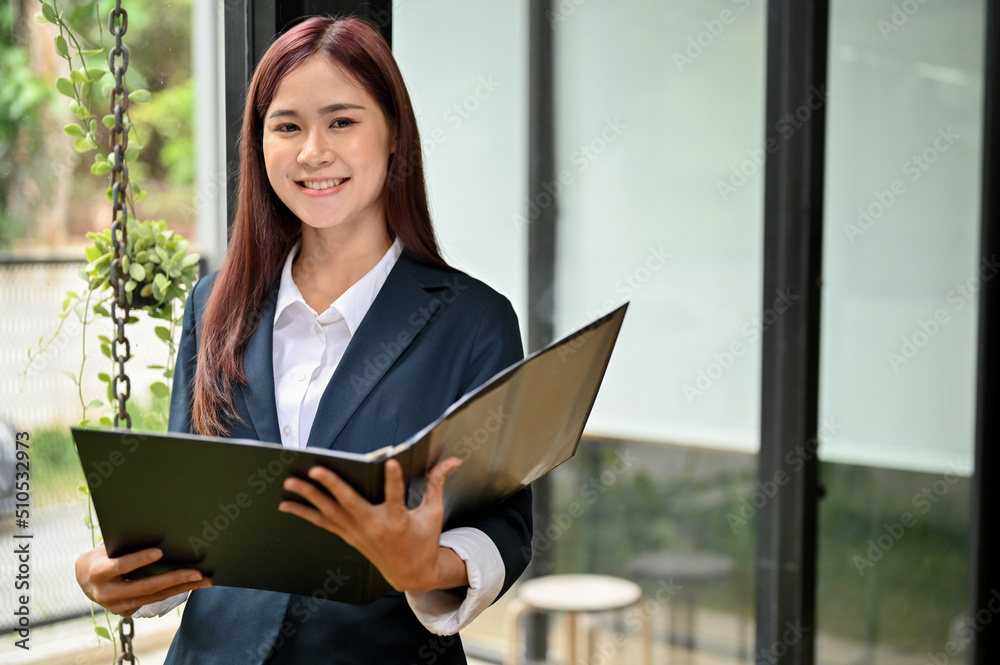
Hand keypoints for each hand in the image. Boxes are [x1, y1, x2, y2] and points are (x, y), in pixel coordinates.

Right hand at [75, 544, 211, 616]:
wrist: (84, 580)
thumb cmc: (101, 556)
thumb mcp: (106, 548)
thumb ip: (125, 546)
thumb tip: (156, 531)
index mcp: (100, 572)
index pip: (122, 565)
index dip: (140, 559)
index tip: (160, 552)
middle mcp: (107, 592)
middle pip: (145, 587)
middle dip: (174, 580)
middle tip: (197, 574)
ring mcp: (117, 606)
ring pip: (154, 597)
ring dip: (182, 589)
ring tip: (205, 581)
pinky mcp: (126, 612)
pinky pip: (154, 600)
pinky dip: (174, 592)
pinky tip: (193, 586)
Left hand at [278, 457, 467, 592]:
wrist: (412, 574)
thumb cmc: (424, 540)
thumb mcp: (434, 513)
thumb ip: (437, 483)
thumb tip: (453, 460)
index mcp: (398, 520)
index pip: (396, 496)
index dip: (394, 480)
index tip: (390, 462)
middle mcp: (374, 526)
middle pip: (349, 504)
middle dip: (332, 486)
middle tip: (316, 470)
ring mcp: (358, 533)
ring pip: (329, 513)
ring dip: (308, 497)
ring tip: (290, 482)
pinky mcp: (349, 536)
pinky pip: (323, 523)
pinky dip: (304, 513)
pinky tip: (287, 504)